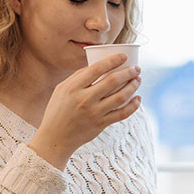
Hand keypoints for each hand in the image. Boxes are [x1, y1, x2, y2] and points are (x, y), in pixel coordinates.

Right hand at [28, 54, 141, 168]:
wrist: (55, 137)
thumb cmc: (58, 110)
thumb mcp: (62, 89)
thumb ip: (78, 77)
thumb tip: (97, 65)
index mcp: (73, 87)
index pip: (97, 69)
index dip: (113, 61)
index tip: (124, 56)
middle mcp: (84, 99)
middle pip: (112, 82)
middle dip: (128, 73)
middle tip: (137, 68)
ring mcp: (94, 113)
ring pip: (120, 97)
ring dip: (132, 87)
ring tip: (138, 80)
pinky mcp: (101, 124)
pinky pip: (122, 114)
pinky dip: (133, 106)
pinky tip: (138, 98)